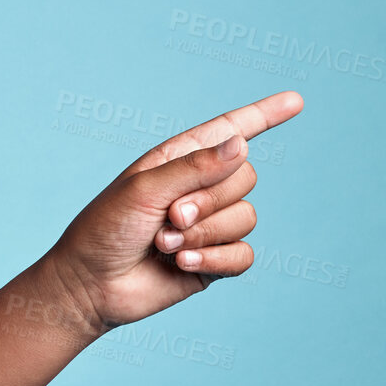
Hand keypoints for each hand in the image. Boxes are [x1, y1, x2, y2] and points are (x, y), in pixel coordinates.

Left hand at [45, 90, 304, 332]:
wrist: (89, 284)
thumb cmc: (104, 229)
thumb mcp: (143, 189)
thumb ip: (194, 168)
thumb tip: (242, 144)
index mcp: (180, 160)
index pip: (230, 131)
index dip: (264, 115)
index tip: (296, 100)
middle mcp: (200, 189)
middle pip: (245, 177)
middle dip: (208, 200)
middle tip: (168, 217)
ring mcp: (210, 226)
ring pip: (246, 218)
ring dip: (204, 233)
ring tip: (164, 244)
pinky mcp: (215, 262)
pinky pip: (244, 255)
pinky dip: (215, 259)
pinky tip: (181, 264)